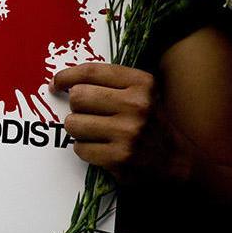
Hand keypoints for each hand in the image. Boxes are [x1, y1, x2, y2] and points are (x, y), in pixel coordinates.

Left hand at [51, 63, 161, 181]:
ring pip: (73, 124)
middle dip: (76, 107)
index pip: (91, 72)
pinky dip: (85, 149)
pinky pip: (80, 148)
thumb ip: (107, 82)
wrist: (175, 160)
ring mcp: (128, 133)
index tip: (56, 83)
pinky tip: (102, 149)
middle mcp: (136, 105)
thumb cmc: (148, 121)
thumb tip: (60, 81)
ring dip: (78, 130)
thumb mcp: (139, 93)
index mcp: (141, 83)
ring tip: (95, 133)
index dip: (66, 76)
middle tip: (88, 114)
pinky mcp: (120, 158)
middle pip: (78, 97)